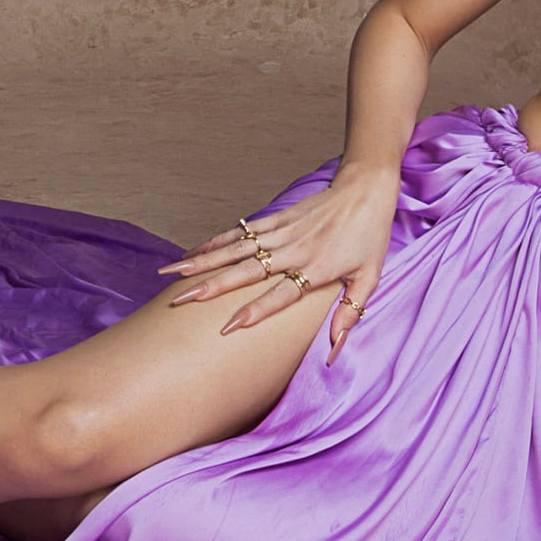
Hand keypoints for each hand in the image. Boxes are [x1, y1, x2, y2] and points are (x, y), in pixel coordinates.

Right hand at [158, 168, 398, 365]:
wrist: (366, 188)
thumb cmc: (370, 236)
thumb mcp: (370, 278)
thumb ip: (350, 314)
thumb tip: (334, 352)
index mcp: (315, 269)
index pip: (279, 295)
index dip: (254, 311)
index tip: (227, 328)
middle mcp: (293, 250)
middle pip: (245, 272)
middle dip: (210, 287)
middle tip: (180, 302)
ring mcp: (281, 232)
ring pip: (234, 250)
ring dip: (201, 263)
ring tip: (170, 275)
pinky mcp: (275, 218)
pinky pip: (240, 232)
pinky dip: (214, 242)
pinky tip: (192, 252)